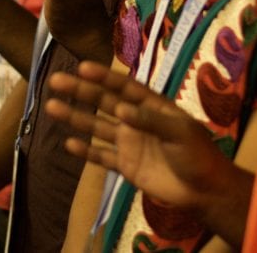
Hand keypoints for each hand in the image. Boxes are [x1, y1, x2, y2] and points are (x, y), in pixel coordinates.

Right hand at [45, 60, 237, 211]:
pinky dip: (86, 151)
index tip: (82, 66)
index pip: (123, 87)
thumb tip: (119, 109)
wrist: (204, 191)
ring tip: (52, 106)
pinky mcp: (125, 166)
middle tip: (55, 80)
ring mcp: (128, 143)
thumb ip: (150, 119)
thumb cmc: (198, 154)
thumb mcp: (179, 131)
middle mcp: (135, 120)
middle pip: (103, 102)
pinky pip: (101, 156)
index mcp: (151, 106)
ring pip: (96, 126)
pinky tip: (68, 143)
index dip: (103, 76)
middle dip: (80, 91)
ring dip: (75, 116)